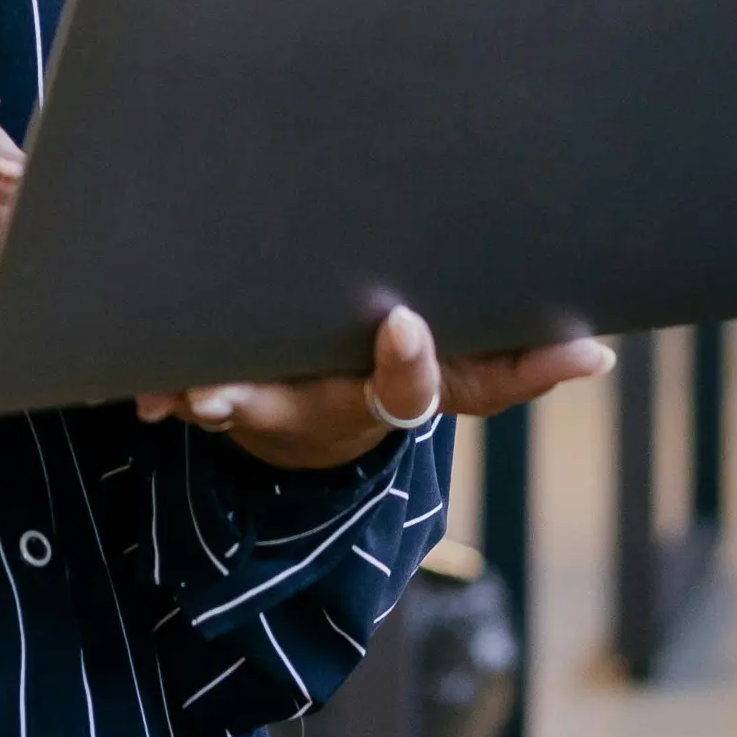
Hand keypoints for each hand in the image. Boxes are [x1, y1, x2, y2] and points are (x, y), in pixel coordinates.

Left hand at [135, 309, 613, 470]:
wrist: (317, 414)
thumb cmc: (392, 368)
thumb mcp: (461, 371)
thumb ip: (521, 365)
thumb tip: (601, 356)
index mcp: (388, 394)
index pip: (411, 391)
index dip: (409, 364)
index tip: (403, 322)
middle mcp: (322, 401)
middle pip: (291, 404)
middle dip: (257, 394)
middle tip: (224, 388)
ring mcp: (263, 398)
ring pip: (225, 399)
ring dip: (197, 393)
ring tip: (174, 385)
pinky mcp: (214, 383)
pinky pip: (177, 384)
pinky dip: (155, 385)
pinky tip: (135, 384)